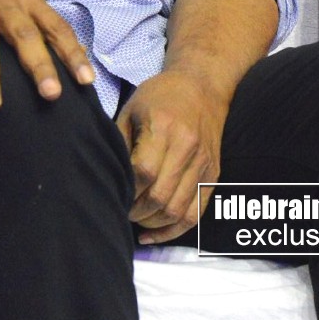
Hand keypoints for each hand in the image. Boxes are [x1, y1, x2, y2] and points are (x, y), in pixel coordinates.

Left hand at [116, 69, 230, 244]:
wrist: (203, 85)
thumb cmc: (160, 95)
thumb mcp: (131, 109)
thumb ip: (120, 143)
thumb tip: (105, 177)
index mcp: (163, 127)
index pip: (143, 172)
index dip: (125, 191)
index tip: (113, 194)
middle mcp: (187, 147)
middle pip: (160, 196)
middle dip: (136, 212)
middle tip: (120, 210)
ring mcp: (204, 164)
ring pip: (177, 210)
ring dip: (152, 223)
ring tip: (134, 219)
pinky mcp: (213, 175)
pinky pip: (196, 215)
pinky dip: (173, 231)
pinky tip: (151, 234)